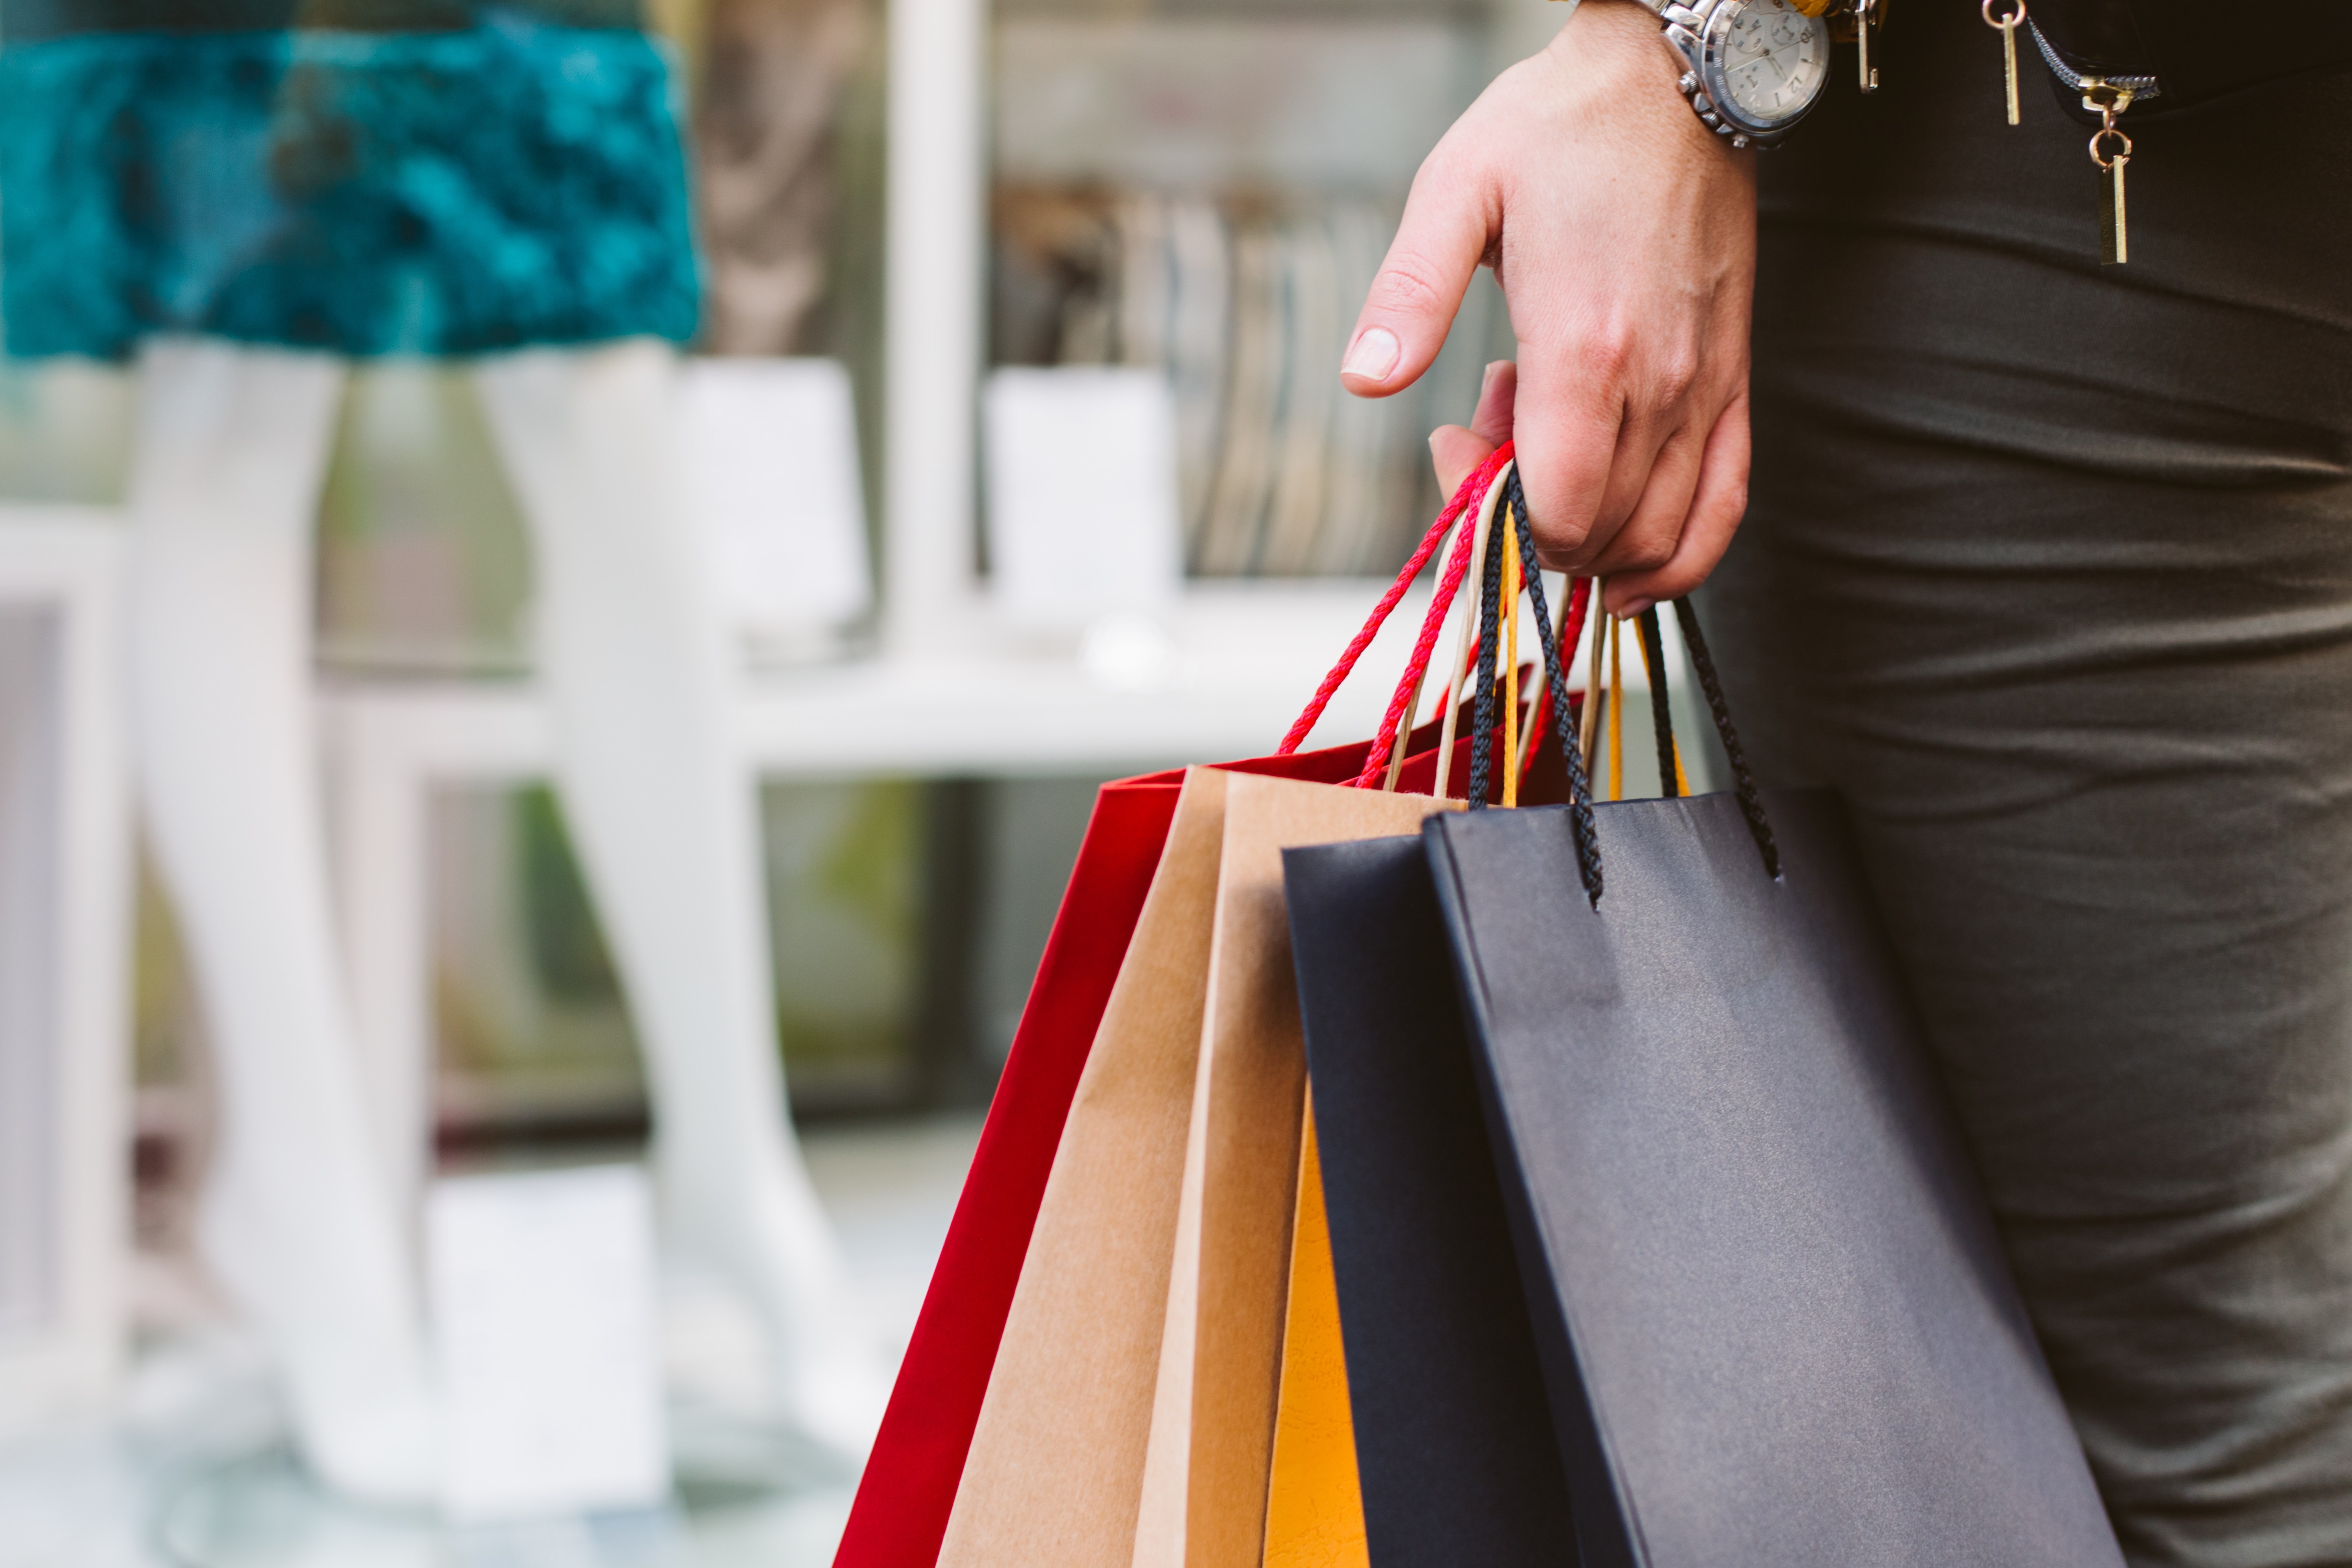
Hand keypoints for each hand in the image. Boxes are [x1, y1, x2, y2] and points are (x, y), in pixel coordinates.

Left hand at [1343, 0, 1756, 616]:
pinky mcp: (1733, 382)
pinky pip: (1723, 508)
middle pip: (1596, 534)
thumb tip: (1364, 380)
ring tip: (1545, 451)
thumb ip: (1409, 294)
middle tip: (1485, 435)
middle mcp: (1658, 382)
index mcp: (1585, 347)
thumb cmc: (1559, 129)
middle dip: (1525, 521)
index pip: (1555, 510)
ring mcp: (1705, 388)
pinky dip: (1677, 559)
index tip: (1453, 446)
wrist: (1672, 79)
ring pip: (1657, 539)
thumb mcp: (1456, 189)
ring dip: (1587, 534)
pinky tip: (1625, 566)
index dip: (1495, 519)